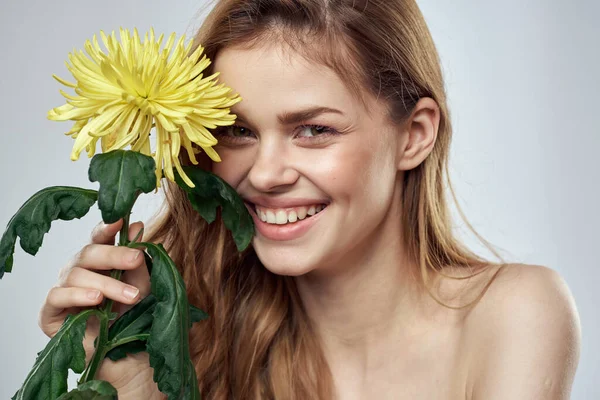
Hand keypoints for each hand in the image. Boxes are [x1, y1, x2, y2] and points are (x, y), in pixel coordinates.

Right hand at [38, 219, 162, 397]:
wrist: (125, 356)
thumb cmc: (132, 317)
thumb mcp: (142, 286)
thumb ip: (138, 260)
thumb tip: (136, 225)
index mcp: (99, 261)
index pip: (99, 238)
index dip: (107, 227)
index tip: (120, 219)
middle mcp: (78, 270)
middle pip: (88, 252)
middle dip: (114, 255)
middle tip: (136, 260)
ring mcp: (63, 289)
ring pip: (76, 274)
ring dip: (107, 284)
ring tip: (131, 297)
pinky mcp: (50, 313)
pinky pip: (57, 296)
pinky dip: (77, 295)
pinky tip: (95, 300)